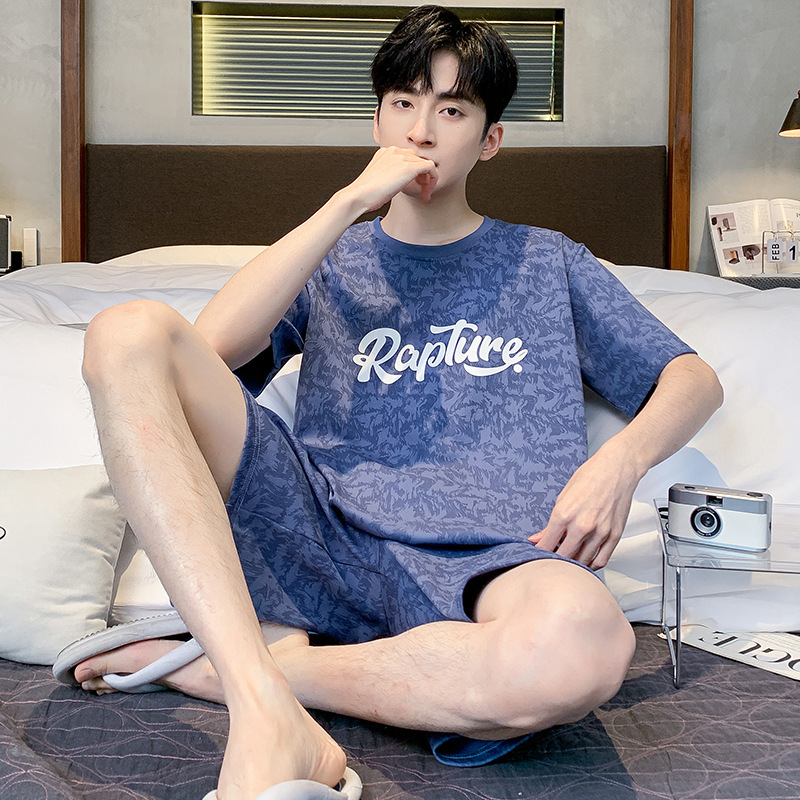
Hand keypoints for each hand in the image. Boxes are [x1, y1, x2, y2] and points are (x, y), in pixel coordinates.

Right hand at [345, 147, 437, 212]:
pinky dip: (433, 181)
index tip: (415, 187)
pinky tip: (426, 194)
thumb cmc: (365, 194)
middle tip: (422, 191)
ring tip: (425, 194)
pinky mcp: (409, 167)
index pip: (408, 158)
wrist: (359, 196)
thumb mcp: (378, 180)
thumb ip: (390, 176)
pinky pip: (431, 168)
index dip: (415, 173)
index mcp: (385, 152)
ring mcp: (401, 157)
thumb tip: (398, 183)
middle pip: (418, 159)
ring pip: (426, 164)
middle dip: (423, 176)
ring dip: (429, 180)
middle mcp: (394, 151)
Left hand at [529, 442, 641, 569]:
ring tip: (567, 559)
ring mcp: (600, 532)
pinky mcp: (615, 535)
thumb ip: (551, 523)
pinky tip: (585, 561)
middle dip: (555, 560)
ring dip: (573, 563)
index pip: (546, 545)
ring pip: (582, 561)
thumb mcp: (563, 497)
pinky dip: (591, 565)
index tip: (538, 555)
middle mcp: (582, 525)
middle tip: (551, 559)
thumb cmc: (591, 476)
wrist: (617, 468)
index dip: (540, 553)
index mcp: (564, 513)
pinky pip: (601, 560)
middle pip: (563, 556)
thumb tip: (537, 538)